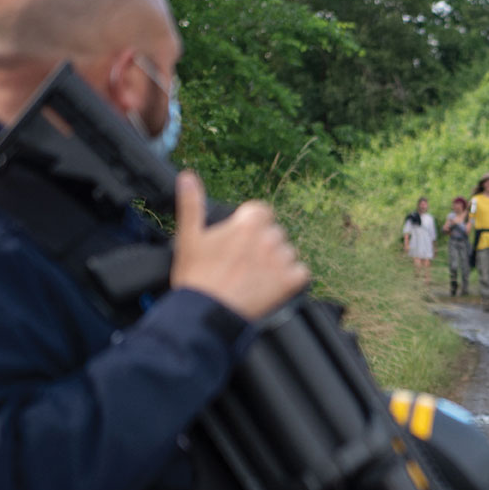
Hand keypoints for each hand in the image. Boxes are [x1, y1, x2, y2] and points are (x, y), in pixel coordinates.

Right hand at [171, 172, 309, 319]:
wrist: (205, 313)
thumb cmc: (196, 276)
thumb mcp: (188, 237)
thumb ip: (191, 203)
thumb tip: (187, 176)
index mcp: (248, 224)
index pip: (263, 211)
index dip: (253, 224)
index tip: (241, 239)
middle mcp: (269, 238)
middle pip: (275, 234)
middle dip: (263, 245)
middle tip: (243, 263)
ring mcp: (282, 260)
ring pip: (288, 254)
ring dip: (277, 263)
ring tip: (254, 277)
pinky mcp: (291, 282)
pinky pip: (301, 273)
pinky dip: (291, 279)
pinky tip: (272, 286)